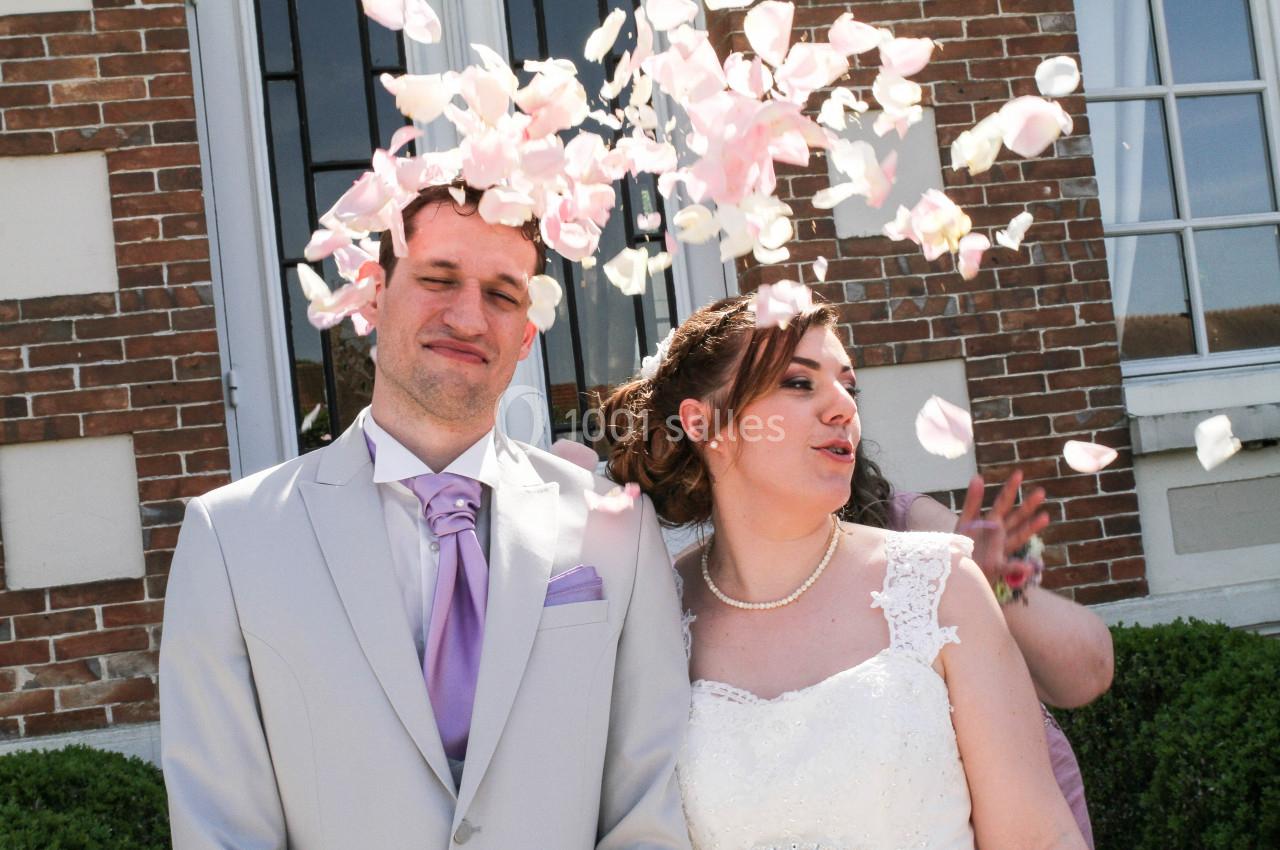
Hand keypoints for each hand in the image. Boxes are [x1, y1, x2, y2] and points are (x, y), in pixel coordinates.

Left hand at [955, 471, 1049, 587]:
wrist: (959, 567)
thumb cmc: (963, 544)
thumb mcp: (966, 520)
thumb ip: (972, 501)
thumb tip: (978, 476)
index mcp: (992, 522)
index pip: (1003, 502)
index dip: (1010, 488)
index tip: (1019, 473)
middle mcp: (1001, 534)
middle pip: (1016, 517)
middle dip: (1028, 505)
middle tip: (1041, 492)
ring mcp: (1001, 549)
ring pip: (1018, 536)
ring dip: (1031, 527)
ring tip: (1045, 517)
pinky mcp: (996, 566)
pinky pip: (1008, 566)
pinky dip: (1019, 567)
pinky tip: (1028, 567)